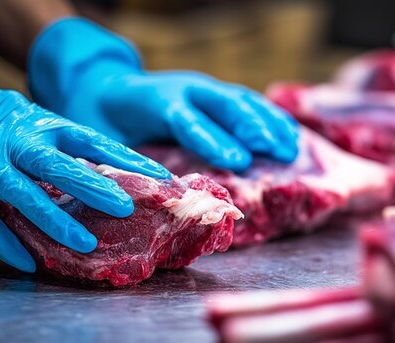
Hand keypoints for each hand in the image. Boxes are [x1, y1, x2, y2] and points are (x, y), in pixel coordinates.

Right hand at [0, 45, 170, 271]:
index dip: (126, 159)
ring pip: (22, 194)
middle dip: (94, 187)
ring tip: (85, 244)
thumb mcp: (28, 122)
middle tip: (127, 207)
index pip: (91, 140)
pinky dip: (5, 243)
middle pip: (58, 165)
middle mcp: (15, 141)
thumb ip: (62, 145)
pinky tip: (28, 263)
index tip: (161, 177)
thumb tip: (109, 170)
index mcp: (40, 122)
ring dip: (54, 221)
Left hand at [28, 18, 298, 171]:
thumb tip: (154, 201)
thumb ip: (131, 166)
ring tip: (290, 148)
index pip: (186, 119)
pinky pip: (247, 102)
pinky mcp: (215, 94)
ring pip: (240, 100)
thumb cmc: (107, 127)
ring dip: (267, 124)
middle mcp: (183, 90)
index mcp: (153, 102)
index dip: (211, 139)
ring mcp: (202, 89)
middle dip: (250, 127)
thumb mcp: (109, 145)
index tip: (235, 161)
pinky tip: (290, 136)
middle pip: (222, 104)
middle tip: (272, 151)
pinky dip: (270, 118)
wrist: (104, 90)